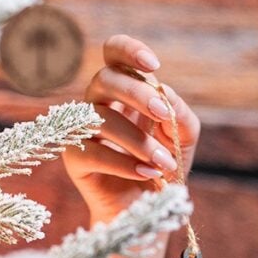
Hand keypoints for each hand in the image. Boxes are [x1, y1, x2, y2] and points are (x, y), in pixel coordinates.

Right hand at [64, 34, 200, 222]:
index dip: (128, 50)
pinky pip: (93, 152)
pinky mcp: (74, 158)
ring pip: (100, 118)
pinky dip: (124, 164)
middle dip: (136, 93)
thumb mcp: (183, 137)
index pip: (114, 54)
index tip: (153, 65)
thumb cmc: (163, 165)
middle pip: (104, 79)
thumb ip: (180, 114)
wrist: (149, 207)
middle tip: (163, 114)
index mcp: (123, 89)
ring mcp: (81, 129)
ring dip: (138, 141)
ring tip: (165, 163)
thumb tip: (165, 96)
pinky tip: (148, 173)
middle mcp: (98, 103)